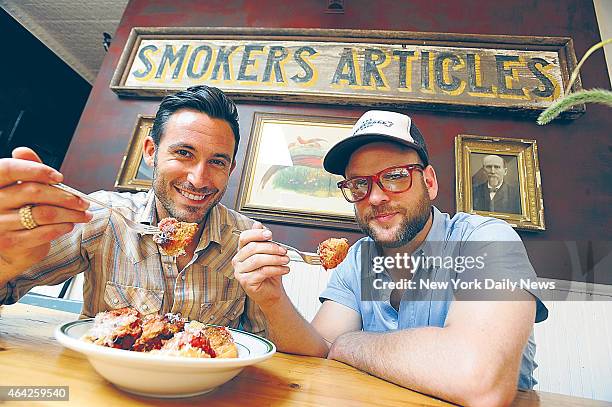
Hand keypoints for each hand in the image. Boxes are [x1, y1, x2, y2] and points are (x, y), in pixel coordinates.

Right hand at [0, 147, 91, 277]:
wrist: (12, 246)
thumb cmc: (20, 211)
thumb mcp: (22, 188)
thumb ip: (26, 169)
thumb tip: (23, 150)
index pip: (9, 169)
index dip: (36, 170)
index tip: (60, 177)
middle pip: (32, 191)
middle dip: (64, 196)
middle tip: (84, 201)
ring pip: (43, 213)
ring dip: (70, 214)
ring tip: (84, 214)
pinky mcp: (10, 243)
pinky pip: (43, 232)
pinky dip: (62, 227)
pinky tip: (70, 225)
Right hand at [231, 222, 290, 308]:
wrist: (271, 292)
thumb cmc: (269, 272)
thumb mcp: (268, 253)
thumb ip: (263, 240)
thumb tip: (257, 225)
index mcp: (241, 251)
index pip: (244, 237)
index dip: (257, 234)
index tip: (270, 234)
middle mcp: (237, 260)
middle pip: (253, 248)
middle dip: (272, 248)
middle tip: (284, 251)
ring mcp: (240, 271)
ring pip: (258, 260)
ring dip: (276, 259)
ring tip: (286, 260)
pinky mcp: (245, 282)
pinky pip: (262, 272)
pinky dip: (276, 269)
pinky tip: (285, 269)